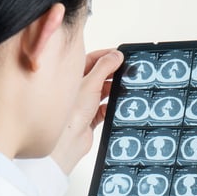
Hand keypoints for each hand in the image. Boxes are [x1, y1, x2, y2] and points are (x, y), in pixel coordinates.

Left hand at [49, 48, 123, 173]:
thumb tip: (116, 55)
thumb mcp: (91, 83)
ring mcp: (85, 103)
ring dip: (114, 91)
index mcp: (74, 75)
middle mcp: (79, 88)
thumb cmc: (72, 112)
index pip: (93, 59)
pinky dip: (112, 108)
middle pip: (100, 75)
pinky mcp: (91, 118)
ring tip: (125, 89)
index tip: (121, 55)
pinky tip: (118, 107)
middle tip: (127, 71)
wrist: (68, 140)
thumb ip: (105, 67)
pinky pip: (106, 109)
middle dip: (113, 73)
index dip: (107, 56)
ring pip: (104, 92)